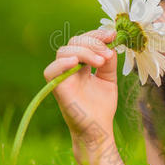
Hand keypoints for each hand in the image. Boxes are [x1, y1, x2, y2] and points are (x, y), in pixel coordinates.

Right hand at [43, 28, 117, 142]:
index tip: (113, 35)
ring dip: (84, 51)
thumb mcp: (109, 79)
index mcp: (82, 64)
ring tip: (100, 62)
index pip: (84, 40)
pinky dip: (62, 63)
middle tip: (107, 54)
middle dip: (93, 42)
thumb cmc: (102, 106)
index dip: (97, 34)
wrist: (99, 129)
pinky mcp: (57, 89)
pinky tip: (76, 63)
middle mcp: (70, 68)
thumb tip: (111, 46)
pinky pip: (51, 71)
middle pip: (74, 42)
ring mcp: (63, 77)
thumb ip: (109, 62)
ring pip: (64, 52)